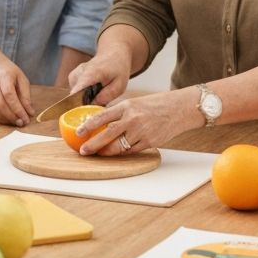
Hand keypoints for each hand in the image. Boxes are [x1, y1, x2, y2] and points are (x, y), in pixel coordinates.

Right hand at [0, 57, 32, 126]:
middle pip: (1, 105)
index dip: (18, 108)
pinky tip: (10, 120)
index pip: (9, 95)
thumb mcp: (21, 78)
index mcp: (4, 77)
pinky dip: (2, 119)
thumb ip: (26, 95)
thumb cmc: (9, 72)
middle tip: (23, 123)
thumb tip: (30, 112)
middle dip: (13, 116)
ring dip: (7, 119)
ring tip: (18, 122)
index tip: (27, 117)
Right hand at [67, 50, 131, 105]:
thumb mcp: (119, 85)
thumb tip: (93, 106)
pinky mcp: (72, 76)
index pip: (77, 90)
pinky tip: (93, 89)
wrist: (113, 54)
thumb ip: (106, 96)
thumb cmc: (118, 69)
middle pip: (76, 96)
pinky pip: (75, 91)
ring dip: (85, 98)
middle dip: (86, 103)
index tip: (77, 112)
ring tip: (99, 92)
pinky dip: (83, 93)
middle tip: (99, 101)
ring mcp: (74, 74)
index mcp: (91, 74)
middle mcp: (79, 73)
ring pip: (75, 95)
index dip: (76, 103)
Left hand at [77, 89, 195, 155]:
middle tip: (83, 151)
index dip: (88, 126)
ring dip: (107, 151)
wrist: (179, 109)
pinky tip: (117, 152)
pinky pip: (131, 151)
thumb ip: (120, 113)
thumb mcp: (134, 103)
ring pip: (119, 146)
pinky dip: (123, 152)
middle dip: (93, 145)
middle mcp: (132, 119)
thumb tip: (102, 123)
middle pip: (107, 134)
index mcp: (126, 106)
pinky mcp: (150, 142)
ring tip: (99, 153)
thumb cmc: (156, 104)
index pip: (102, 116)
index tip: (78, 132)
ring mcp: (141, 132)